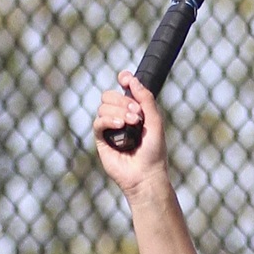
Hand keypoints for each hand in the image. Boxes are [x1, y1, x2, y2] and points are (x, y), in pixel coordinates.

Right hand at [94, 73, 166, 188]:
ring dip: (118, 112)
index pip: (123, 89)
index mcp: (134, 111)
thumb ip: (146, 99)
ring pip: (103, 107)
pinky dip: (108, 121)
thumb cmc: (154, 152)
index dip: (123, 80)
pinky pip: (98, 122)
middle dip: (123, 101)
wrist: (147, 175)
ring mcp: (110, 129)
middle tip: (137, 114)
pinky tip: (120, 126)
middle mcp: (120, 117)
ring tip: (132, 124)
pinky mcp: (102, 140)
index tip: (124, 78)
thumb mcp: (155, 121)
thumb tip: (132, 80)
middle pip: (109, 95)